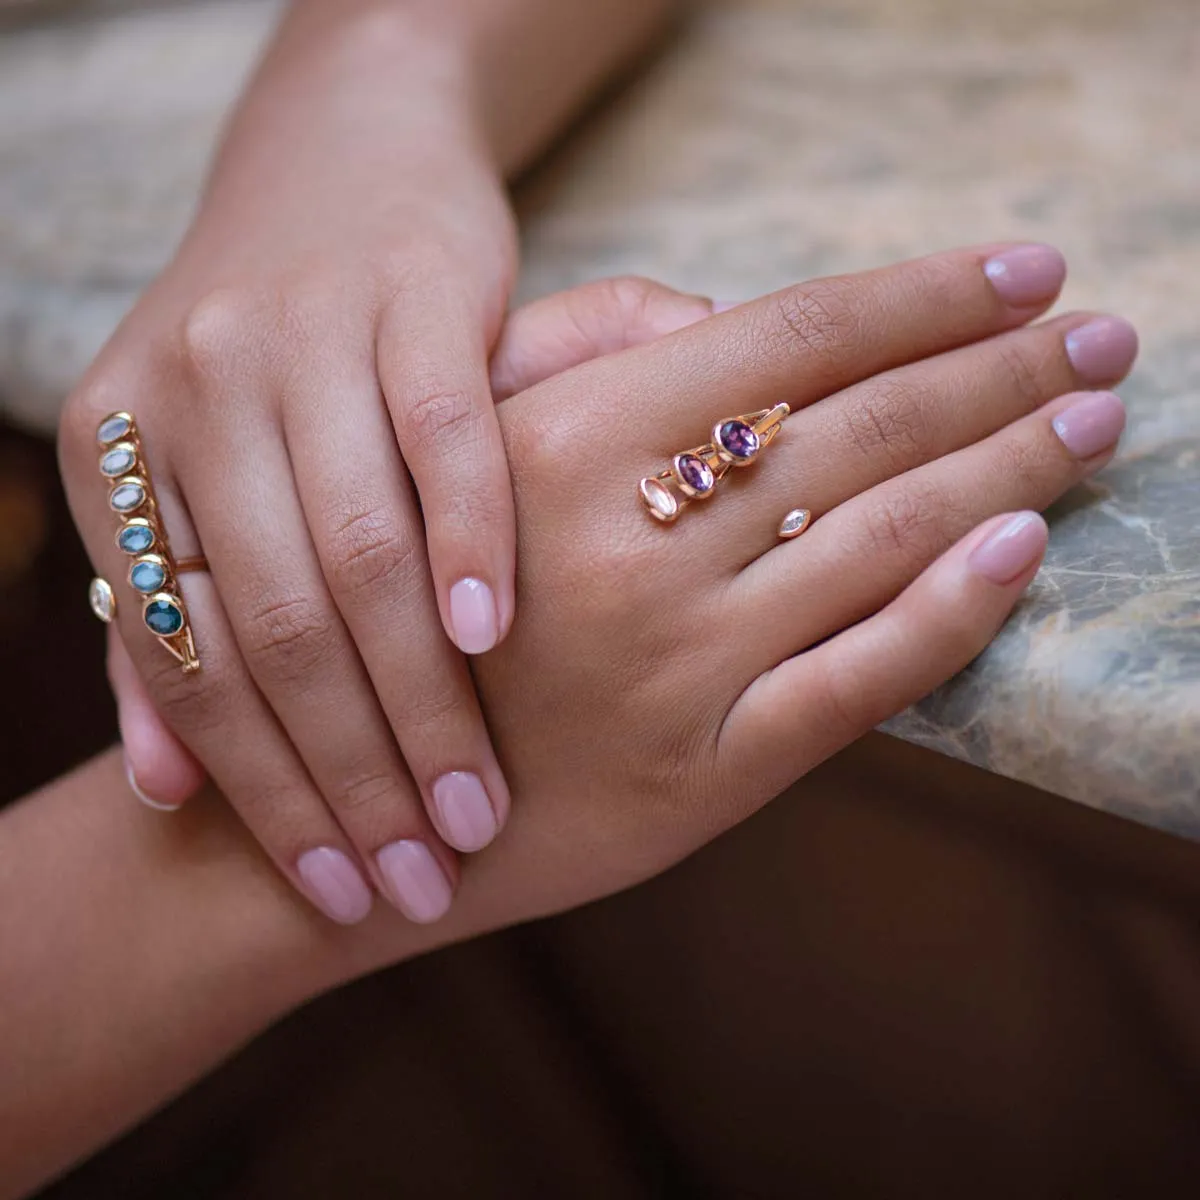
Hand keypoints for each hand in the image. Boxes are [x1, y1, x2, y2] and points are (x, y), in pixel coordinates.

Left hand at [62, 256, 718, 923]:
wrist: (341, 167)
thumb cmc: (276, 354)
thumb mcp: (190, 474)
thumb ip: (164, 625)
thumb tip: (162, 793)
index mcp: (118, 453)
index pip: (184, 662)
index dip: (265, 794)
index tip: (346, 889)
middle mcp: (192, 394)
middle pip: (277, 628)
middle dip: (357, 774)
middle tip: (428, 871)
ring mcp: (298, 337)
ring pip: (358, 553)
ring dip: (420, 697)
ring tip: (475, 801)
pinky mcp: (406, 295)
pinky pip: (442, 436)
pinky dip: (471, 539)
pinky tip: (496, 636)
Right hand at [327, 242, 1136, 965]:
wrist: (382, 792)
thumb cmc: (426, 599)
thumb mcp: (465, 445)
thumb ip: (582, 353)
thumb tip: (727, 314)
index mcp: (566, 442)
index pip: (790, 337)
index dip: (923, 296)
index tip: (1025, 270)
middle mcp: (629, 547)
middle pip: (861, 428)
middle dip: (1001, 370)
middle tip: (1100, 337)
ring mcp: (674, 666)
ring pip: (881, 541)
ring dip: (1006, 468)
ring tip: (1090, 421)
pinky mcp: (704, 771)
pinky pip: (857, 682)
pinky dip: (951, 613)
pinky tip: (1019, 550)